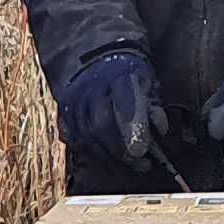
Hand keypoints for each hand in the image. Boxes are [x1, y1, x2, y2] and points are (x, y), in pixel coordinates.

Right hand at [57, 47, 171, 169]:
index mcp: (117, 74)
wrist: (97, 60)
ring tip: (129, 163)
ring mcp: (74, 100)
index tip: (143, 150)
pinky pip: (75, 138)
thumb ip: (153, 107)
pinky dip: (93, 151)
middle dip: (121, 149)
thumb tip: (159, 131)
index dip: (133, 129)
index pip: (123, 103)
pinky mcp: (64, 112)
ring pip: (87, 136)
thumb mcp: (147, 83)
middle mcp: (91, 86)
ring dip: (109, 155)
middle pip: (101, 124)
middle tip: (140, 162)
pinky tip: (109, 156)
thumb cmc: (129, 77)